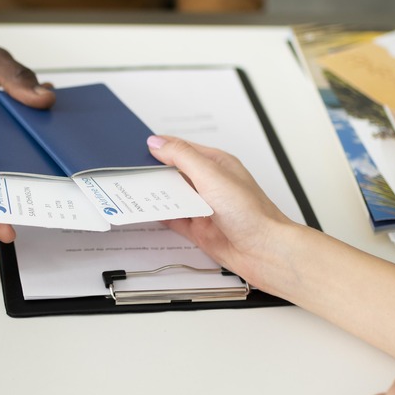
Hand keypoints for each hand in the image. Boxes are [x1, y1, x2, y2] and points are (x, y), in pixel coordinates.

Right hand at [144, 135, 297, 285]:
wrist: (265, 251)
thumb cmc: (252, 213)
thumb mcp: (212, 175)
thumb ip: (182, 157)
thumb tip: (158, 142)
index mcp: (216, 165)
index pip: (182, 150)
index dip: (161, 148)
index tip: (137, 148)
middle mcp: (210, 185)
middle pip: (174, 174)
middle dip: (154, 172)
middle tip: (130, 171)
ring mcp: (204, 208)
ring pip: (172, 197)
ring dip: (155, 195)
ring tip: (132, 189)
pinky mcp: (200, 230)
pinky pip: (174, 219)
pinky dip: (160, 216)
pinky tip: (147, 212)